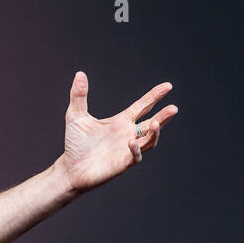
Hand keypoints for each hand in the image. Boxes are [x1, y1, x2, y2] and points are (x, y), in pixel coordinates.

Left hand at [58, 71, 177, 192]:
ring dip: (154, 133)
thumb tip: (79, 73)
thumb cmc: (75, 144)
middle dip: (164, 116)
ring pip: (148, 141)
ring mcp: (126, 150)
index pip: (143, 106)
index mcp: (121, 121)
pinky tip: (131, 142)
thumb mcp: (75, 116)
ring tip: (156, 123)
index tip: (168, 86)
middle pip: (152, 124)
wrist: (69, 169)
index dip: (155, 96)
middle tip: (173, 108)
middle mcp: (127, 134)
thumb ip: (79, 96)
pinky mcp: (121, 164)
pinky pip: (134, 157)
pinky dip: (135, 150)